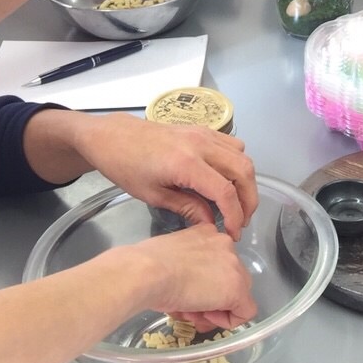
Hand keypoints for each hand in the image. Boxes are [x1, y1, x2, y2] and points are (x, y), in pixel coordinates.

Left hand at [75, 115, 258, 240]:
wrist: (113, 137)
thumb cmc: (126, 167)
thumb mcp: (153, 195)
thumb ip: (187, 208)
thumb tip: (211, 223)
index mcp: (185, 164)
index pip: (225, 191)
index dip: (235, 215)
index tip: (233, 233)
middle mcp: (201, 145)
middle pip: (243, 172)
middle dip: (248, 200)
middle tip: (241, 221)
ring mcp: (204, 133)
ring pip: (243, 157)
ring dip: (246, 182)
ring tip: (237, 203)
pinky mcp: (203, 129)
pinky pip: (233, 145)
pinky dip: (237, 164)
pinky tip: (227, 179)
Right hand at [133, 224, 257, 329]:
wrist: (147, 273)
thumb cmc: (146, 266)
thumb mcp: (168, 257)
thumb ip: (185, 265)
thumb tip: (186, 285)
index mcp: (207, 233)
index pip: (215, 262)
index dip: (202, 283)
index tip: (186, 293)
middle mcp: (226, 244)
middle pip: (229, 278)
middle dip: (211, 298)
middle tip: (189, 309)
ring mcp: (234, 266)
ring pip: (237, 294)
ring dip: (216, 309)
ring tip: (191, 313)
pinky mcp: (237, 289)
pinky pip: (245, 311)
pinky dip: (228, 321)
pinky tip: (206, 318)